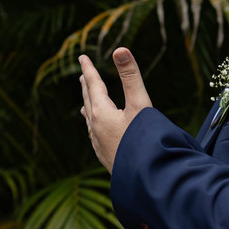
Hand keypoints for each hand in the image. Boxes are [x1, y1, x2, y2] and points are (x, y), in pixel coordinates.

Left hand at [79, 47, 151, 172]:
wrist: (146, 178)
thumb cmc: (145, 140)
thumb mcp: (140, 104)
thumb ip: (131, 77)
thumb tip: (119, 49)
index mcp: (102, 113)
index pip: (93, 85)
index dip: (89, 69)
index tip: (82, 57)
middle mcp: (96, 129)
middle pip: (89, 101)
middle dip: (87, 87)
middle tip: (83, 75)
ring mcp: (99, 144)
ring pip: (90, 121)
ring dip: (88, 107)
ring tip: (85, 103)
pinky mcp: (106, 157)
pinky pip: (95, 136)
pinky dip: (94, 126)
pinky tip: (98, 134)